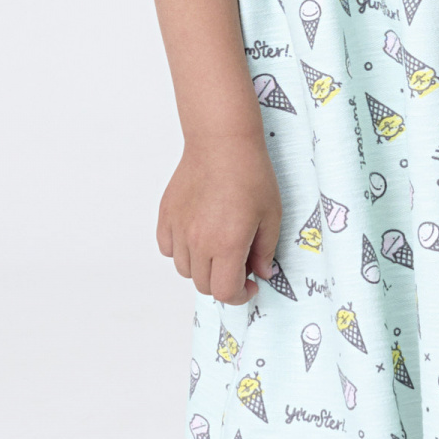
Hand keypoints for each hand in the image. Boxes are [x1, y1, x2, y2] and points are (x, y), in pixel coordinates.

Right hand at [157, 131, 284, 303]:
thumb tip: (262, 272)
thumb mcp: (272, 214)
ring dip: (202, 268)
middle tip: (238, 266)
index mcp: (227, 244)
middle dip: (224, 283)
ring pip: (184, 269)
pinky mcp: (166, 215)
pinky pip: (167, 248)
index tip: (250, 285)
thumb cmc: (251, 174)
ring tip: (218, 248)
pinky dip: (181, 251)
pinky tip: (197, 237)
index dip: (240, 296)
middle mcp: (198, 241)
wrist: (222, 142)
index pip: (225, 292)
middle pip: (204, 285)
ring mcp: (179, 228)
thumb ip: (266, 250)